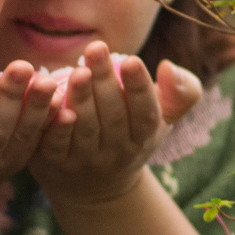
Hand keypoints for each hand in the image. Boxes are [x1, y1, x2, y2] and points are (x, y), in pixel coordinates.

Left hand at [29, 43, 203, 207]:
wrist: (98, 186)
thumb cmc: (132, 135)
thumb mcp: (164, 117)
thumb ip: (180, 92)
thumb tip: (168, 66)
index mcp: (144, 136)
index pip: (145, 113)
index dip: (138, 87)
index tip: (131, 60)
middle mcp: (117, 152)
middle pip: (113, 116)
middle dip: (104, 80)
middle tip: (96, 48)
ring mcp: (86, 160)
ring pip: (85, 128)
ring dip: (81, 99)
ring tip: (78, 70)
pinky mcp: (56, 164)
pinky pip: (56, 146)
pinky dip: (56, 126)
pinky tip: (54, 103)